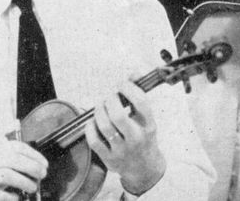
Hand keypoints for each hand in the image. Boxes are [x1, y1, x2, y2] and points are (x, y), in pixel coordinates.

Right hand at [0, 138, 47, 200]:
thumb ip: (10, 160)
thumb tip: (37, 167)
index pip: (15, 147)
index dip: (33, 154)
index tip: (44, 164)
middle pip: (13, 159)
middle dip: (32, 167)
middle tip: (42, 175)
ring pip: (7, 175)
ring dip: (24, 182)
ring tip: (32, 187)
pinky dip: (11, 196)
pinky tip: (15, 197)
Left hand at [85, 80, 165, 195]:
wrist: (144, 168)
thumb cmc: (143, 136)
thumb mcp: (147, 118)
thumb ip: (139, 95)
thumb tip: (133, 72)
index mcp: (149, 126)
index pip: (140, 102)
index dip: (129, 88)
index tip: (122, 83)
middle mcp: (136, 139)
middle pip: (118, 115)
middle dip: (109, 99)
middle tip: (109, 96)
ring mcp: (122, 150)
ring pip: (104, 126)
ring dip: (99, 110)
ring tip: (100, 105)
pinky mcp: (109, 159)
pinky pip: (94, 140)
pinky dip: (90, 127)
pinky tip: (93, 121)